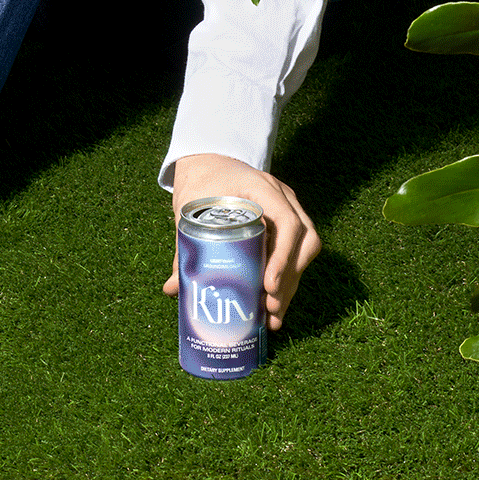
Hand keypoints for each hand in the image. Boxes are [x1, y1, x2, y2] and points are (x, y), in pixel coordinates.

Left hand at [162, 154, 320, 330]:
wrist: (210, 163)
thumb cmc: (201, 182)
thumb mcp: (190, 208)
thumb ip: (185, 245)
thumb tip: (172, 289)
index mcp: (262, 188)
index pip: (287, 222)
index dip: (283, 256)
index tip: (268, 285)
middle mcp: (283, 198)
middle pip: (304, 241)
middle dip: (289, 279)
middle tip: (269, 308)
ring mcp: (289, 209)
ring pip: (306, 250)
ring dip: (291, 284)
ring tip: (272, 316)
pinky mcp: (286, 224)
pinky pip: (298, 252)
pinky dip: (288, 279)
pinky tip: (274, 303)